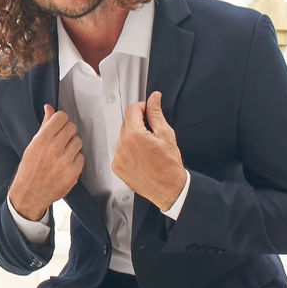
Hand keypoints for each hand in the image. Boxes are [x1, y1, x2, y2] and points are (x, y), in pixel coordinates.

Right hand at [9, 104, 83, 220]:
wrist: (30, 194)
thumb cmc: (29, 169)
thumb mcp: (33, 145)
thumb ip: (44, 126)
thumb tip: (49, 108)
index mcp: (42, 139)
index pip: (61, 117)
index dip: (60, 121)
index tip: (59, 126)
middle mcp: (54, 148)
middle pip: (72, 127)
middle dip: (67, 133)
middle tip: (60, 141)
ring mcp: (65, 161)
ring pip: (78, 142)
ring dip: (72, 146)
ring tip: (62, 154)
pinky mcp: (73, 172)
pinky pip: (81, 157)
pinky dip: (75, 160)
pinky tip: (65, 165)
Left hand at [112, 91, 186, 210]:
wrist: (168, 189)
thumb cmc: (169, 165)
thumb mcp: (166, 134)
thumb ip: (156, 113)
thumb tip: (154, 98)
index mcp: (134, 135)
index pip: (131, 109)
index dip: (142, 107)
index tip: (149, 111)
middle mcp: (122, 145)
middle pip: (127, 123)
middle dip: (139, 123)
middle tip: (152, 133)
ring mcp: (118, 157)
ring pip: (123, 137)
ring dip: (133, 137)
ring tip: (148, 148)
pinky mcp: (117, 167)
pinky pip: (120, 151)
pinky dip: (129, 150)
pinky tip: (141, 157)